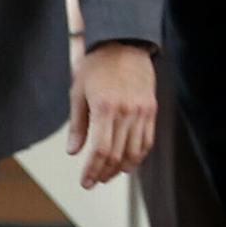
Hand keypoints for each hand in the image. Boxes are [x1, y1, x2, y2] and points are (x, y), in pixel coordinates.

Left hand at [67, 40, 155, 188]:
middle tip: (94, 181)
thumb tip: (73, 152)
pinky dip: (138, 156)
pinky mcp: (152, 109)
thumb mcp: (78, 92)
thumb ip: (77, 125)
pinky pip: (147, 140)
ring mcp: (142, 111)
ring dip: (122, 168)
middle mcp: (126, 111)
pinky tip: (128, 163)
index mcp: (105, 107)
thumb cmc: (97, 66)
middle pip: (118, 155)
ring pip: (135, 152)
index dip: (93, 170)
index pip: (101, 150)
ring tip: (109, 175)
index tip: (86, 182)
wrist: (124, 43)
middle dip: (104, 173)